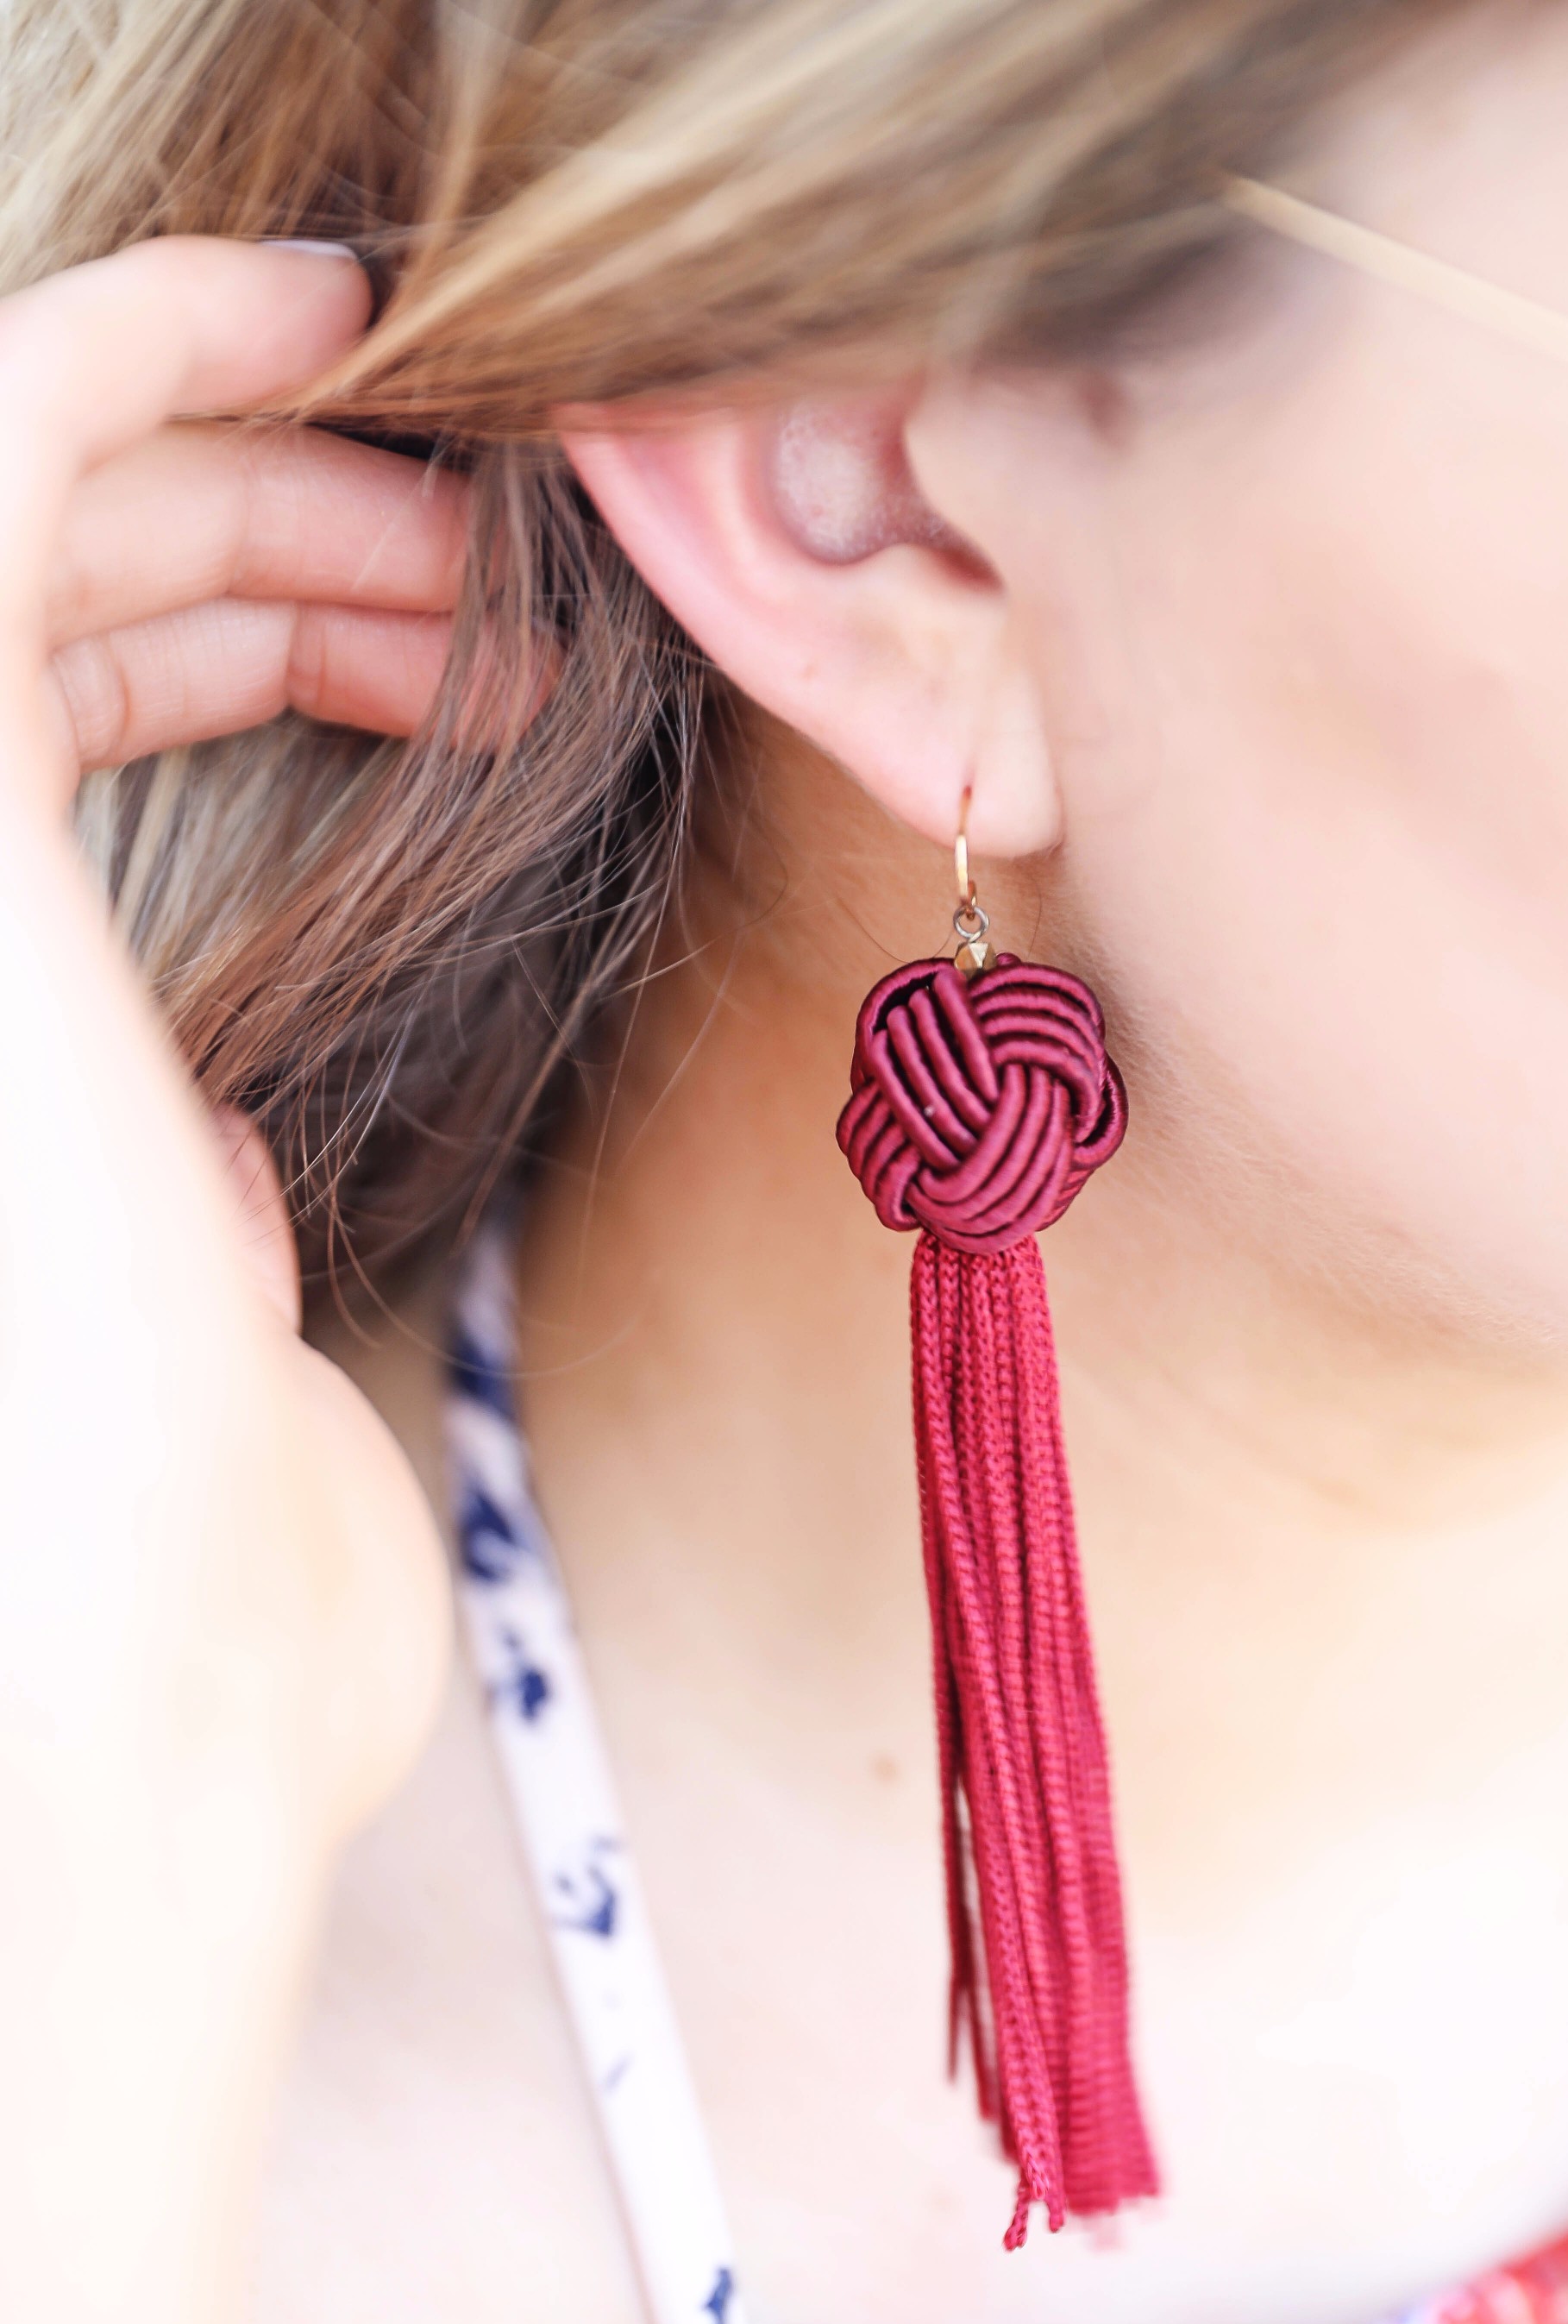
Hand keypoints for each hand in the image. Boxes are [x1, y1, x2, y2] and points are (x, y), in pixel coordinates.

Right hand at [0, 240, 459, 2323]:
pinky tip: (334, 305)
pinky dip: (151, 341)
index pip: (37, 742)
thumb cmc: (201, 1644)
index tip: (449, 643)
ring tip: (470, 534)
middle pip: (39, 620)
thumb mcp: (215, 1401)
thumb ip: (175, 1243)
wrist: (128, 1743)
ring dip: (252, 480)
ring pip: (18, 529)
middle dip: (274, 559)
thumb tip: (189, 1149)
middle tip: (489, 603)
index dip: (232, 641)